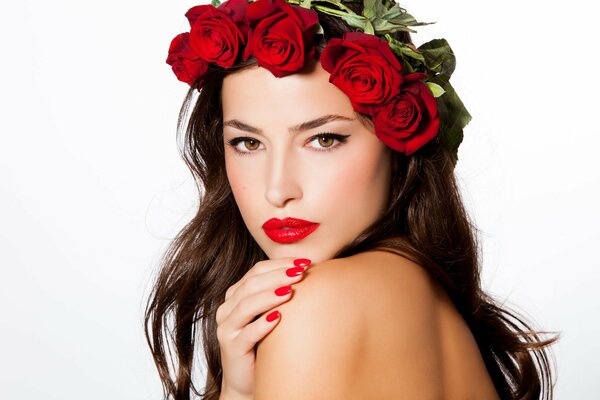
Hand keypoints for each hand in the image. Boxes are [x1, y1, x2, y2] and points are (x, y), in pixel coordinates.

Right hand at [216, 257, 311, 398]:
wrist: (247, 380)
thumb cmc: (263, 343)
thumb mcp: (270, 313)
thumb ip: (279, 293)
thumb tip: (308, 270)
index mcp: (236, 295)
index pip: (256, 271)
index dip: (279, 264)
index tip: (303, 262)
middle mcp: (227, 309)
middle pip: (251, 284)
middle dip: (277, 276)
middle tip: (300, 273)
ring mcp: (227, 328)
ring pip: (246, 305)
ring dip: (269, 296)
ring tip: (290, 291)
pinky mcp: (231, 348)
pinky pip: (246, 334)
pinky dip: (262, 324)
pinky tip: (278, 318)